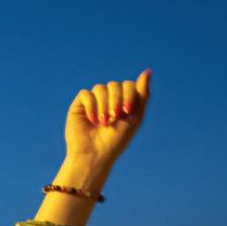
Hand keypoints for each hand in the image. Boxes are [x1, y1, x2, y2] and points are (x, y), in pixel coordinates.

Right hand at [59, 69, 151, 183]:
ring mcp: (93, 101)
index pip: (128, 85)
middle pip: (115, 85)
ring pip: (100, 88)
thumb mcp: (135, 117)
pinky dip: (91, 106)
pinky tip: (92, 120)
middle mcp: (108, 99)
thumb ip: (142, 95)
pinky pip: (86, 94)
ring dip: (104, 105)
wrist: (95, 154)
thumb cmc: (116, 141)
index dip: (128, 95)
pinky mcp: (79, 105)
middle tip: (115, 117)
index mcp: (123, 102)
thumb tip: (147, 71)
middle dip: (116, 100)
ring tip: (103, 122)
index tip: (126, 112)